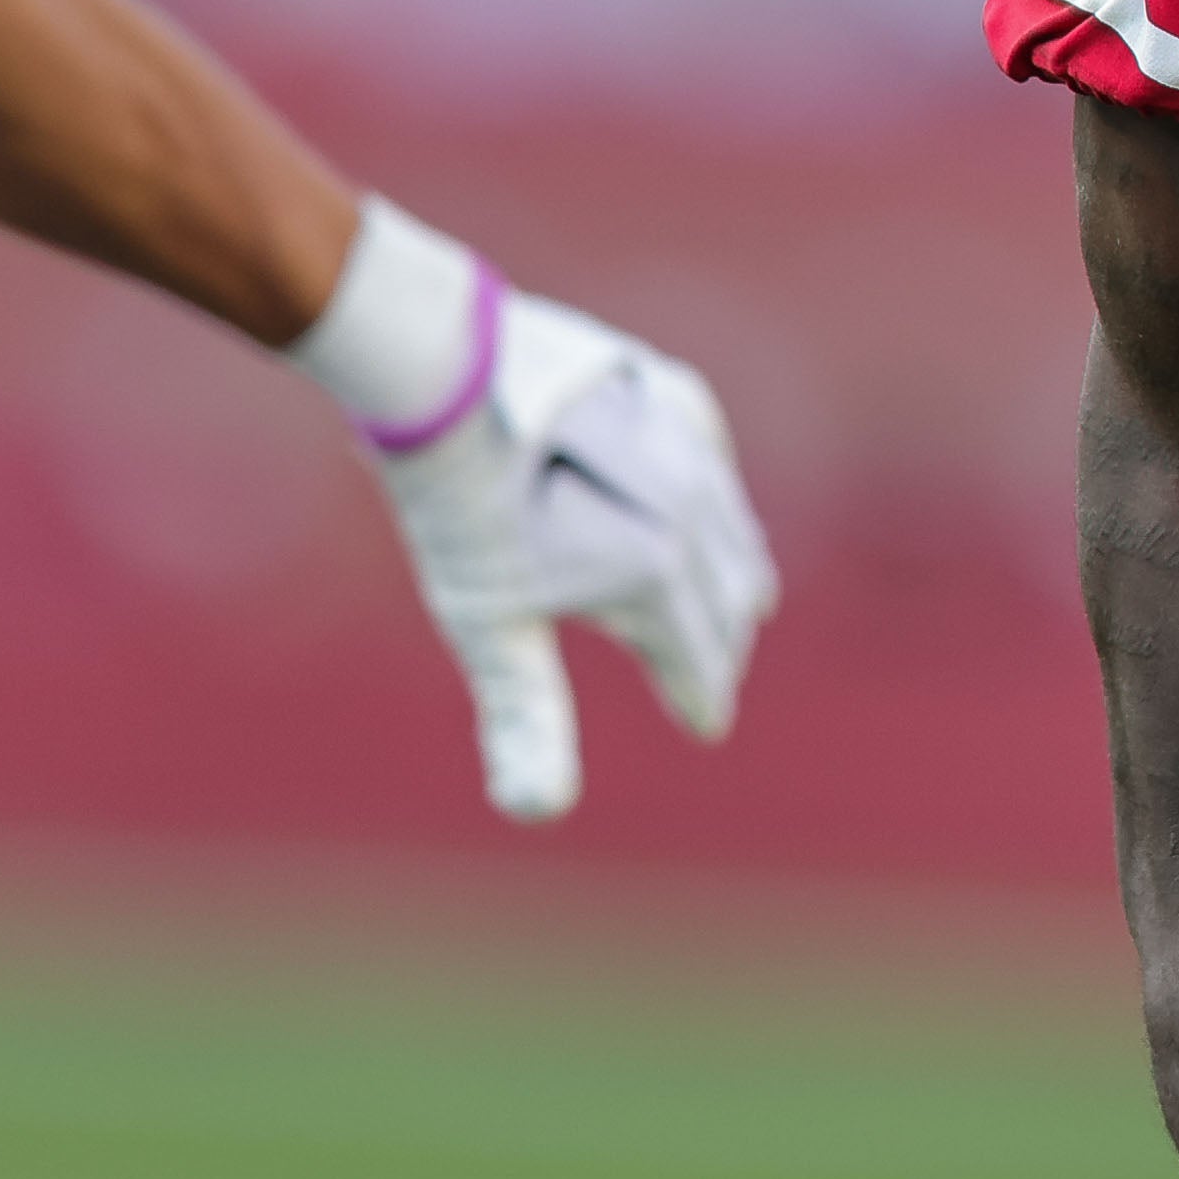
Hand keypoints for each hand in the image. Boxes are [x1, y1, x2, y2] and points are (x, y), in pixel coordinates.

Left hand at [342, 263, 778, 820]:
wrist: (444, 365)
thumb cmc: (460, 503)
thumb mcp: (485, 623)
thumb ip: (525, 716)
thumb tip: (538, 813)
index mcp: (658, 574)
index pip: (698, 658)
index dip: (699, 698)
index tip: (704, 724)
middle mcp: (695, 511)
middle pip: (730, 598)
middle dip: (719, 644)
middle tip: (708, 677)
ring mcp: (694, 447)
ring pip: (733, 531)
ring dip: (731, 577)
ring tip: (730, 606)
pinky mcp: (675, 396)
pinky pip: (718, 470)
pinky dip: (717, 509)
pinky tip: (706, 511)